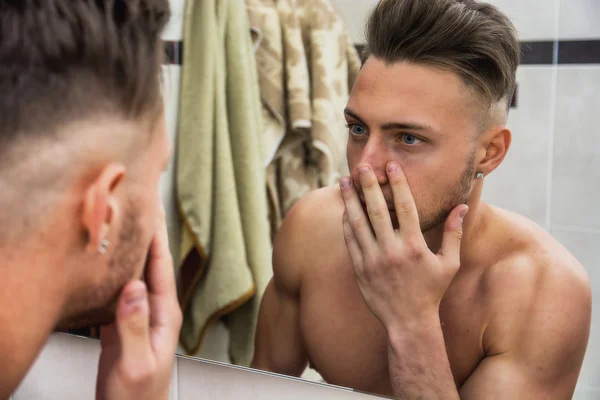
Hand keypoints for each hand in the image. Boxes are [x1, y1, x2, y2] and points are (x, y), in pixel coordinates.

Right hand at [96, 204, 182, 399]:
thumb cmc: (139, 398)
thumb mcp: (134, 364)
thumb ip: (133, 327)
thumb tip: (133, 287)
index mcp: (164, 314)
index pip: (161, 266)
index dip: (156, 235)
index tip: (150, 206)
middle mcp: (154, 308)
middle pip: (149, 262)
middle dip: (144, 232)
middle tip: (136, 200)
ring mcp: (138, 314)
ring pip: (133, 271)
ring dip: (127, 246)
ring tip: (118, 220)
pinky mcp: (121, 323)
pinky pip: (117, 288)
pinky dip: (111, 268)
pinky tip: (103, 257)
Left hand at [340, 162, 467, 329]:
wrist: (407, 322)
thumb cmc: (431, 291)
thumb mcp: (448, 264)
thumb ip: (453, 233)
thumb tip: (463, 205)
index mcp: (414, 246)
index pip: (405, 207)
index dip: (398, 184)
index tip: (391, 165)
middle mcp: (392, 251)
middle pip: (377, 210)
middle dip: (368, 185)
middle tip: (361, 165)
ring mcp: (372, 260)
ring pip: (358, 223)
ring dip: (350, 200)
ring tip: (344, 181)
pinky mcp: (359, 269)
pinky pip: (350, 240)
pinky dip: (346, 222)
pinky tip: (345, 207)